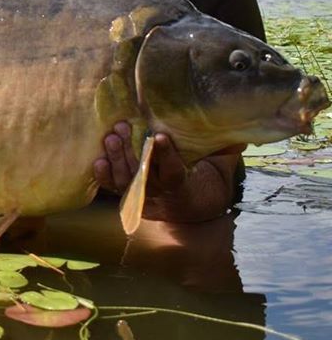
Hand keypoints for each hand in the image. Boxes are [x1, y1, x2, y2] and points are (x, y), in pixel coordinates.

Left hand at [93, 121, 239, 222]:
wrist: (191, 211)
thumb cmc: (206, 182)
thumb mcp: (219, 170)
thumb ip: (225, 152)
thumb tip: (242, 134)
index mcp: (184, 189)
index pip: (173, 174)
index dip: (165, 157)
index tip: (158, 137)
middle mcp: (161, 197)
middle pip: (142, 177)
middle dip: (130, 153)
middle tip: (122, 128)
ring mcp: (143, 199)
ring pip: (126, 182)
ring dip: (116, 159)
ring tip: (111, 136)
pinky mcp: (129, 197)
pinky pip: (114, 189)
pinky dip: (104, 177)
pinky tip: (97, 161)